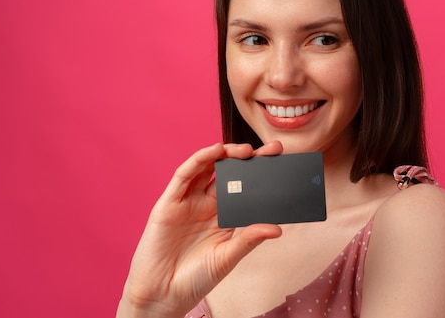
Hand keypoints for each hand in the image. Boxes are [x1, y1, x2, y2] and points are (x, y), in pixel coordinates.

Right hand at [117, 141, 283, 317]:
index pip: (244, 188)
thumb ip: (249, 240)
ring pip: (206, 168)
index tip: (280, 163)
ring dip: (224, 154)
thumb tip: (277, 228)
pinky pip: (183, 176)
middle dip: (247, 159)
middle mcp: (205, 204)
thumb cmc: (195, 279)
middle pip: (228, 173)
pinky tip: (214, 151)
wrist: (163, 296)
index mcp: (222, 216)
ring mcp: (187, 202)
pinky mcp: (168, 203)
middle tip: (270, 150)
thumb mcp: (227, 258)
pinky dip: (198, 160)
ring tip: (245, 149)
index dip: (260, 174)